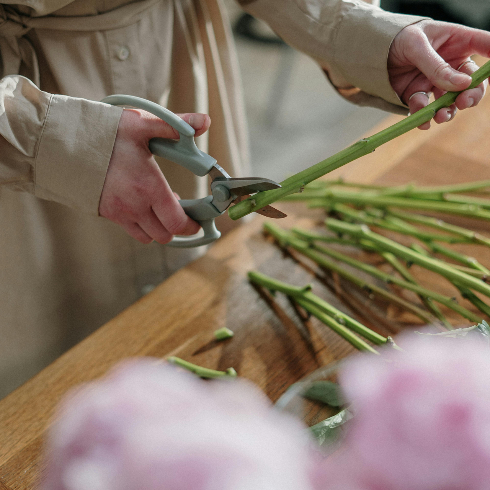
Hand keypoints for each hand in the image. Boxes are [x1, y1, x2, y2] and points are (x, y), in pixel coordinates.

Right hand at [99, 108, 210, 243]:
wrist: (62, 144)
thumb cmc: (103, 133)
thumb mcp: (141, 124)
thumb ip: (176, 126)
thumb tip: (204, 121)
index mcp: (149, 187)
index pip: (177, 222)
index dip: (191, 225)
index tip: (198, 219)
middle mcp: (135, 206)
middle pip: (165, 235)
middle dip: (177, 226)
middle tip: (180, 209)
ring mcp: (119, 213)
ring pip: (148, 237)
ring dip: (159, 228)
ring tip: (160, 207)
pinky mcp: (107, 214)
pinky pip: (131, 231)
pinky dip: (142, 226)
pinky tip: (142, 207)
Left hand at [388, 20, 489, 128]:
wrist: (371, 52)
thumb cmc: (398, 38)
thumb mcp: (416, 46)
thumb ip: (437, 66)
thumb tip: (461, 84)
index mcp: (458, 42)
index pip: (485, 46)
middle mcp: (451, 64)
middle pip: (472, 82)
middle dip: (472, 95)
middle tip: (464, 102)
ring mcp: (435, 81)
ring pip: (450, 101)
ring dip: (449, 111)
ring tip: (441, 116)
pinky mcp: (417, 95)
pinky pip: (425, 109)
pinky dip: (424, 117)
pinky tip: (423, 121)